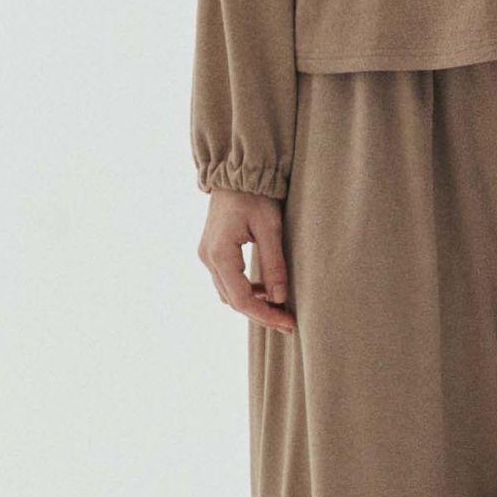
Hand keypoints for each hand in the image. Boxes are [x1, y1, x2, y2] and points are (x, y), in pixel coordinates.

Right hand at [198, 188, 296, 333]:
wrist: (236, 173)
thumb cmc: (254, 195)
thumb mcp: (270, 228)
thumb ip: (274, 265)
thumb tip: (280, 299)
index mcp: (220, 254)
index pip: (242, 299)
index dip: (266, 316)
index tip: (289, 324)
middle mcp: (208, 258)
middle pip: (233, 301)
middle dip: (261, 314)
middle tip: (288, 323)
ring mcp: (207, 255)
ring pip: (229, 294)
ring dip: (253, 304)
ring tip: (280, 309)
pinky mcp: (213, 251)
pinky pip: (227, 281)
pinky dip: (246, 291)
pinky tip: (266, 290)